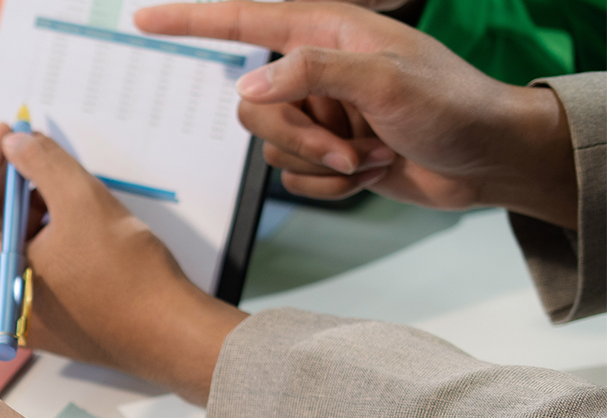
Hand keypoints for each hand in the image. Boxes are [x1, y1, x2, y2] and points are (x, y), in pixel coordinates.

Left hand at [0, 127, 245, 403]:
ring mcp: (22, 315)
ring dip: (28, 207)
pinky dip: (44, 233)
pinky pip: (32, 264)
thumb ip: (42, 164)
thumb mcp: (82, 200)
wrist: (171, 332)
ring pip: (14, 245)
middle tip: (29, 146)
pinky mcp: (47, 318)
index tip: (7, 130)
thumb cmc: (129, 276)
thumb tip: (14, 145)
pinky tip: (67, 211)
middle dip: (9, 182)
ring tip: (54, 176)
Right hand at [135, 2, 576, 227]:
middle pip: (253, 108)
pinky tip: (372, 172)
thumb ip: (312, 73)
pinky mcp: (328, 152)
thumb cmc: (455, 106)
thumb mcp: (388, 81)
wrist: (489, 161)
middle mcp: (317, 70)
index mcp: (328, 32)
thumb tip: (247, 85)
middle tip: (350, 147)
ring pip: (271, 147)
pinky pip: (294, 177)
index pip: (243, 20)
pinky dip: (332, 185)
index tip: (142, 19)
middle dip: (299, 138)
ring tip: (372, 157)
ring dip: (322, 164)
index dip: (190, 20)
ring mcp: (322, 113)